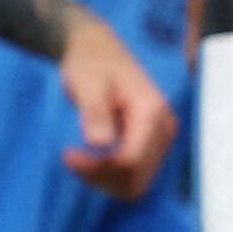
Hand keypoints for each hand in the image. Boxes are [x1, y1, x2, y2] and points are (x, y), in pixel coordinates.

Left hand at [54, 11, 178, 198]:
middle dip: (102, 178)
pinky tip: (93, 159)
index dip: (97, 169)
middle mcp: (164, 128)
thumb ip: (95, 112)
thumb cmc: (91, 62)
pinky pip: (136, 175)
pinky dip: (112, 176)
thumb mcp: (87, 83)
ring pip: (137, 183)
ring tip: (81, 160)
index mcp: (152, 111)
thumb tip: (100, 143)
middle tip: (73, 158)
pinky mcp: (153, 144)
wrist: (98, 48)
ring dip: (106, 180)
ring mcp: (161, 138)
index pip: (131, 161)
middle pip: (137, 178)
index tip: (68, 155)